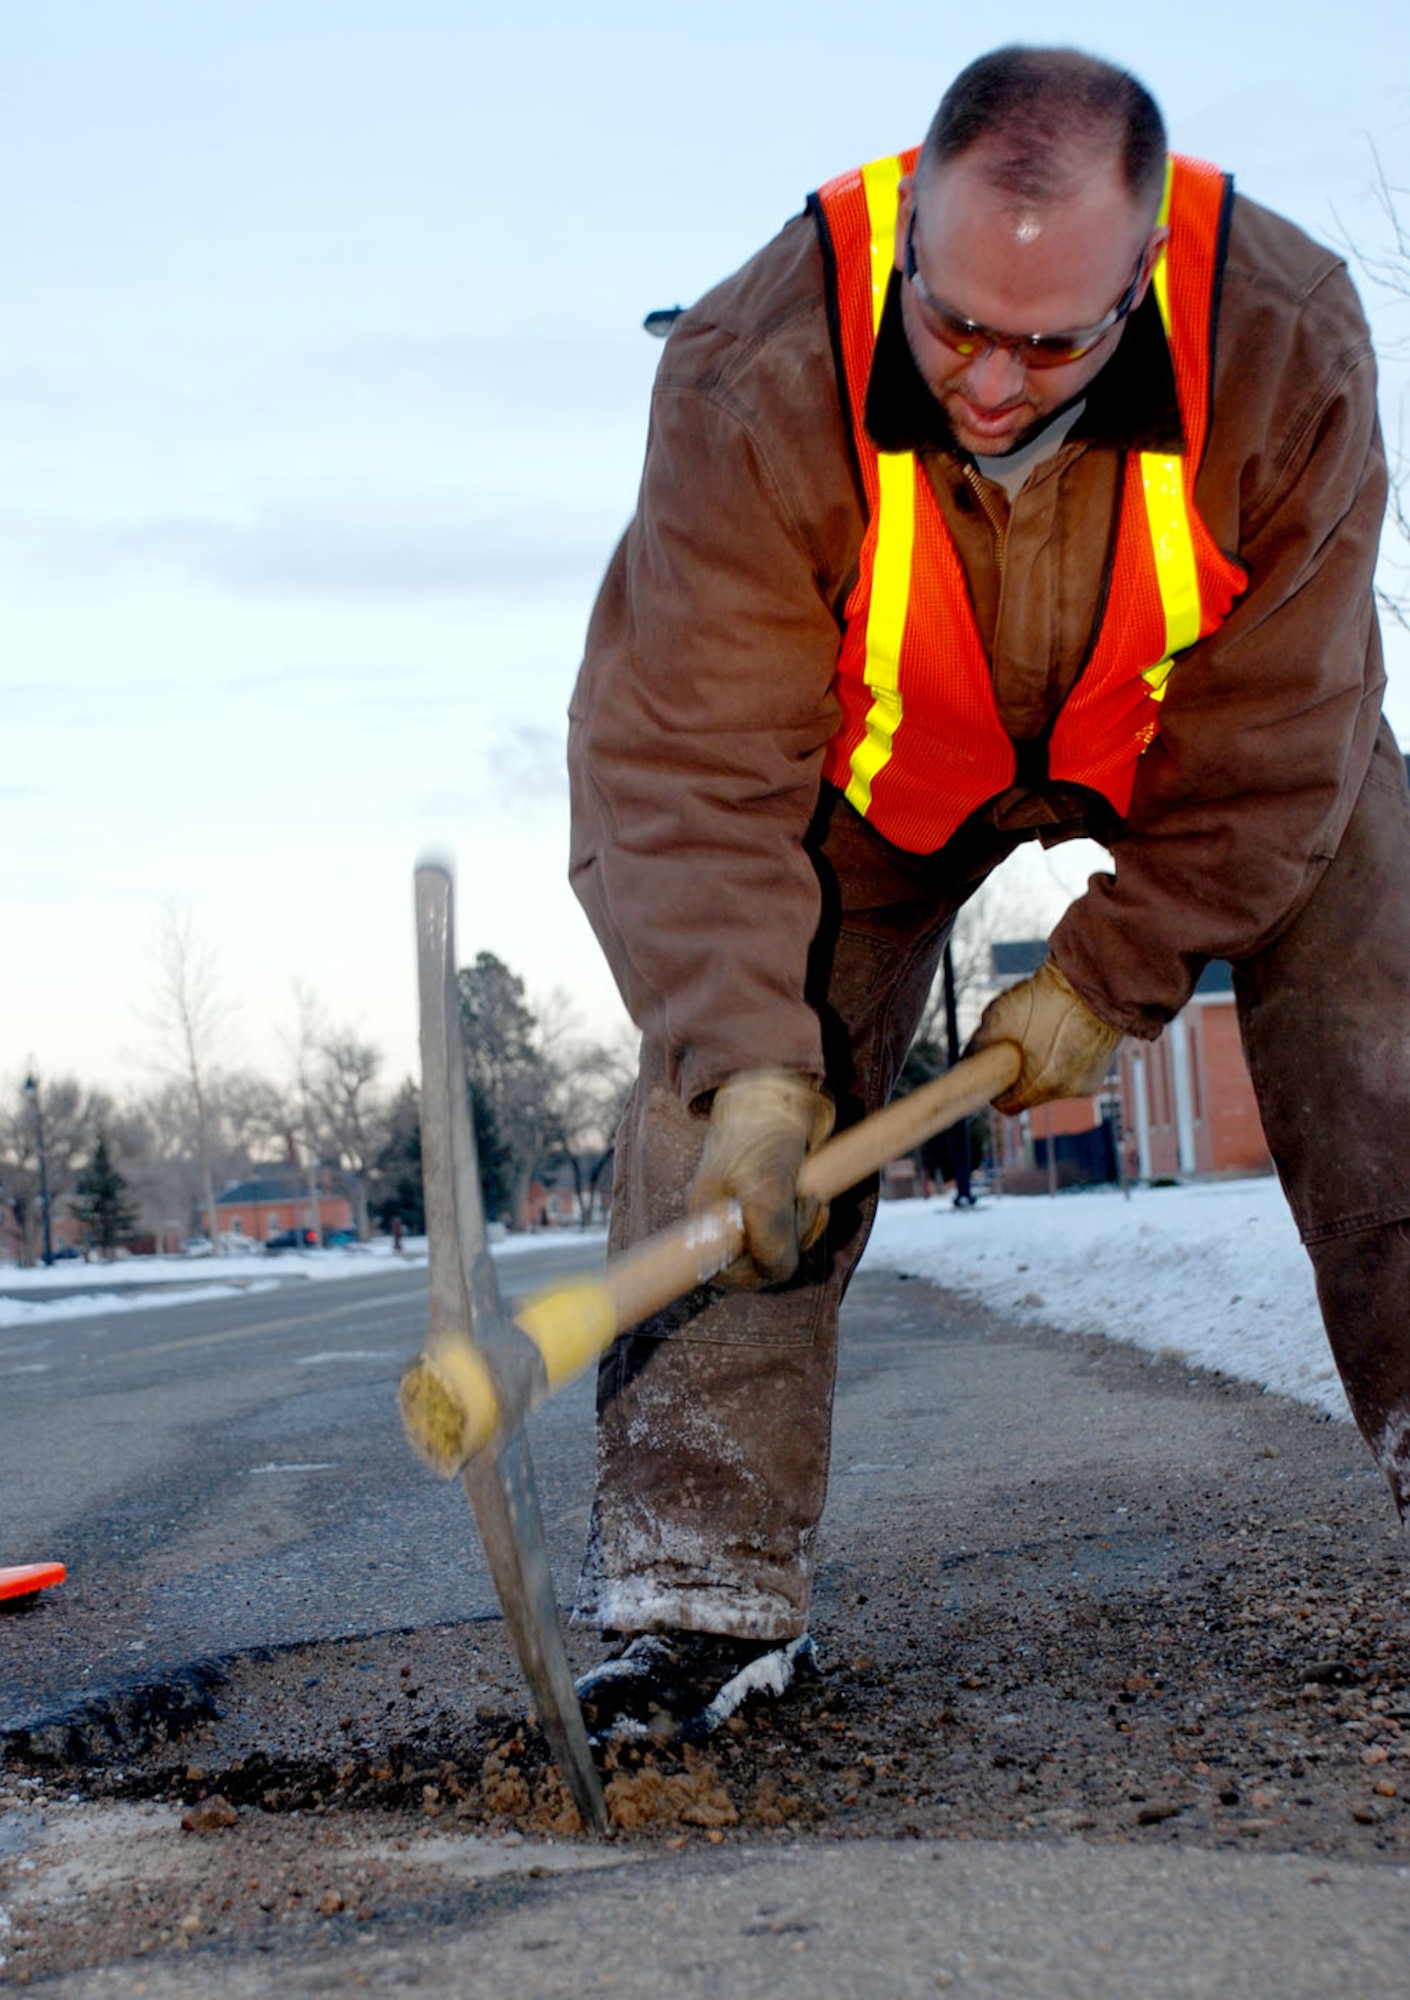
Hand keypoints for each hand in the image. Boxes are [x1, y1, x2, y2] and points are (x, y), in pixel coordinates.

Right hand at [689, 1069, 834, 1286]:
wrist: (784, 1091)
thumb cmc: (763, 1134)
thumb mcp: (765, 1187)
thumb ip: (769, 1236)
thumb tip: (779, 1273)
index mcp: (707, 1218)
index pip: (722, 1270)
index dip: (751, 1273)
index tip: (776, 1262)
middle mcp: (725, 1219)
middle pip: (758, 1263)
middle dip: (787, 1243)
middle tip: (801, 1207)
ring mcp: (751, 1210)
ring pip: (782, 1247)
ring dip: (804, 1228)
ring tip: (809, 1194)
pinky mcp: (776, 1201)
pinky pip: (796, 1231)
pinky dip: (811, 1218)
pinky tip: (815, 1197)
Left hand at [967, 959, 1121, 1114]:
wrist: (1092, 981)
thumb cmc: (1045, 998)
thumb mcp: (998, 1017)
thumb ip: (981, 1046)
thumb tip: (968, 1058)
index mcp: (1040, 1084)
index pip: (1008, 1106)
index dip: (997, 1090)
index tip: (994, 1075)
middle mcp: (1066, 1090)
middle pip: (1032, 1093)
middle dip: (1023, 1074)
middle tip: (1019, 1045)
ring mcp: (1087, 1081)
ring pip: (1054, 1081)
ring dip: (1045, 1064)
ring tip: (1045, 1031)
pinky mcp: (1100, 1069)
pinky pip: (1073, 1070)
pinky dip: (1066, 1056)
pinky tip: (1065, 1031)